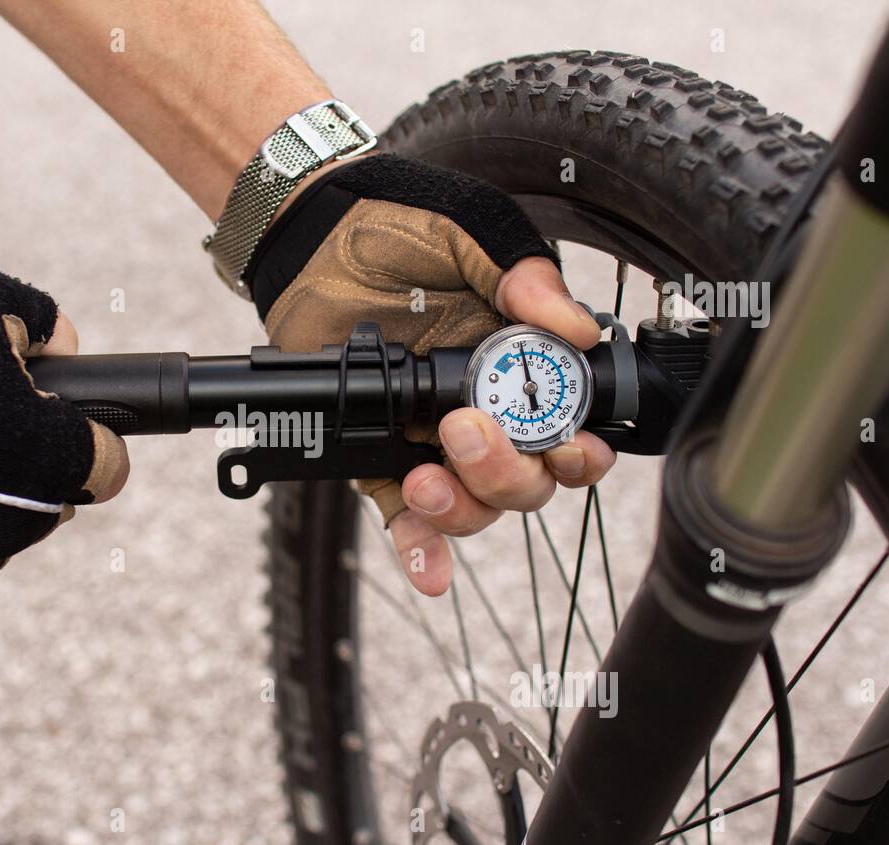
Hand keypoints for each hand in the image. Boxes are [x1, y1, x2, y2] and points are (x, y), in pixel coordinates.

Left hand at [247, 154, 613, 595]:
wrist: (309, 234)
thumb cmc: (395, 225)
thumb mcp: (470, 231)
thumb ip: (522, 275)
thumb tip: (576, 329)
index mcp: (517, 366)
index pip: (568, 430)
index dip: (578, 453)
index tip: (569, 447)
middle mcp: (483, 414)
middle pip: (525, 483)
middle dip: (506, 472)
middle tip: (463, 429)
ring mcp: (430, 441)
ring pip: (475, 508)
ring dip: (462, 507)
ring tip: (424, 473)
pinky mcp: (378, 457)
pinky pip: (406, 519)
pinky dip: (421, 550)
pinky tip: (430, 574)